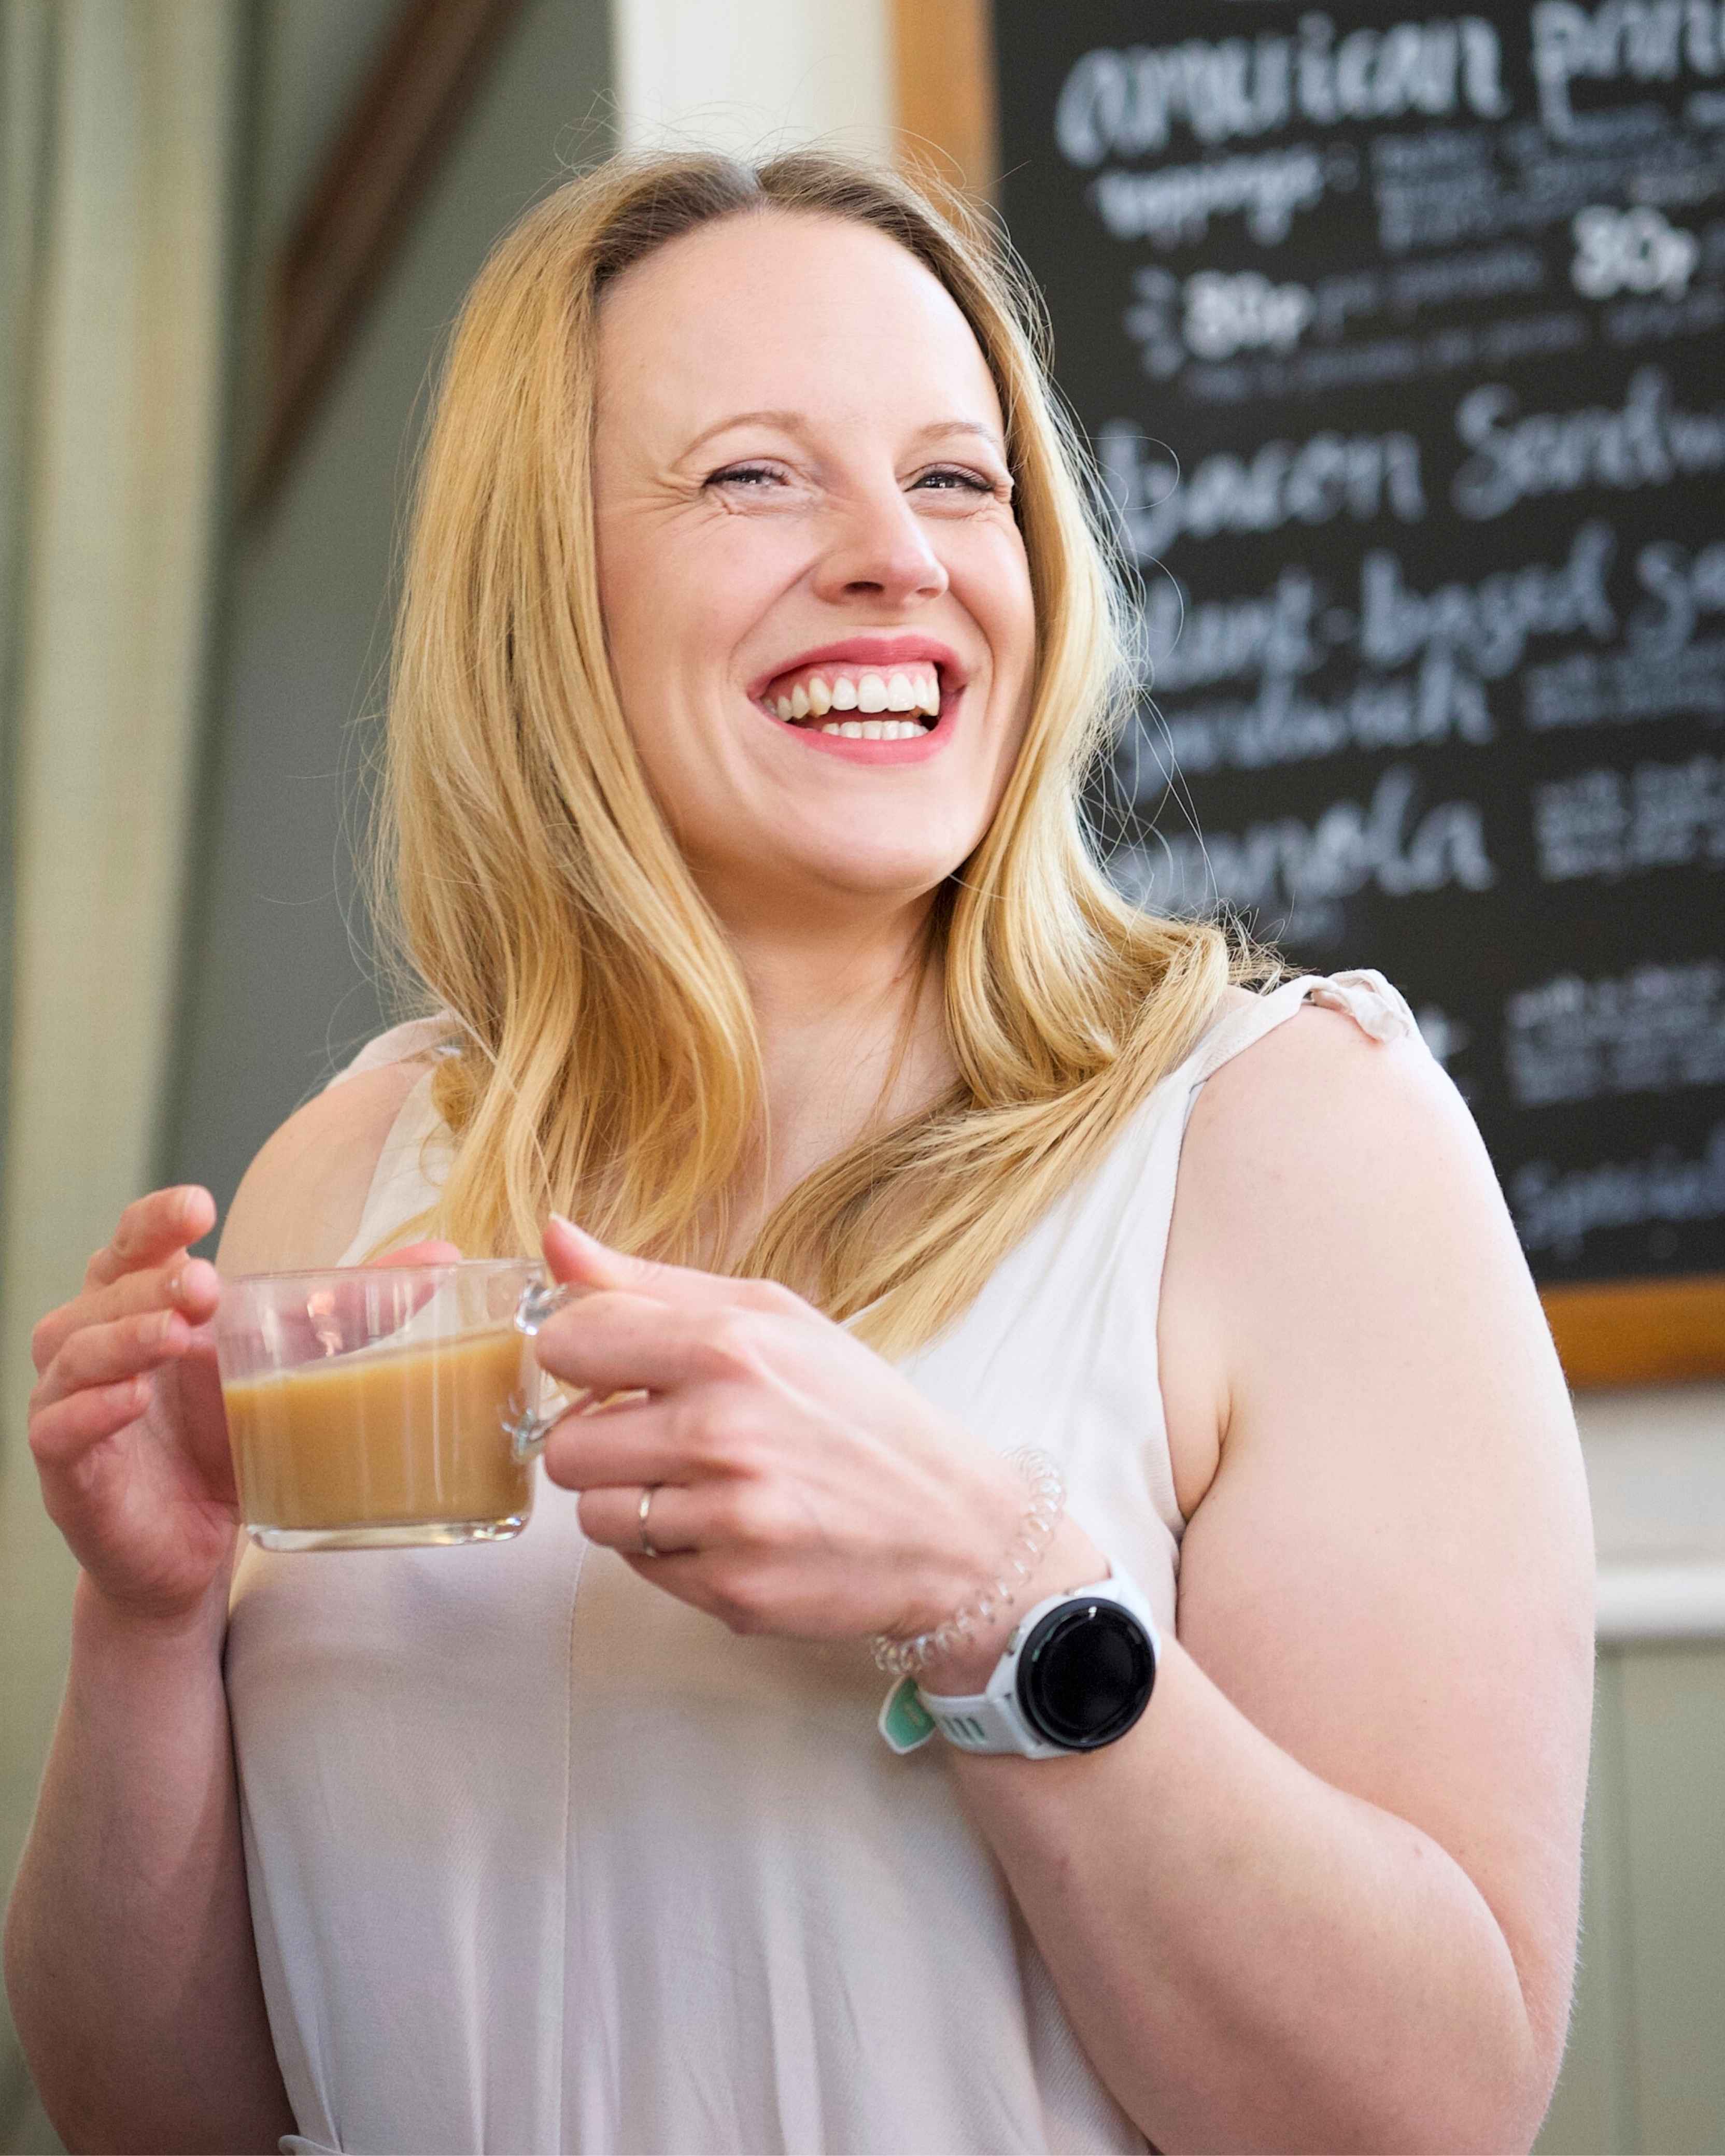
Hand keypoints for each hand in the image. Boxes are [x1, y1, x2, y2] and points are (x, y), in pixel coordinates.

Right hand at [26, 1188, 458, 1630]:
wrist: (190, 1550)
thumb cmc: (228, 1441)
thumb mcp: (289, 1369)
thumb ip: (350, 1312)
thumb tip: (443, 1256)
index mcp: (144, 1304)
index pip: (136, 1243)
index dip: (157, 1220)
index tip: (200, 1208)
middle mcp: (97, 1343)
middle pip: (106, 1289)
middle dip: (152, 1283)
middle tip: (203, 1285)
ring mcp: (71, 1403)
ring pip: (77, 1351)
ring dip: (124, 1336)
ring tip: (175, 1335)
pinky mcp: (67, 1469)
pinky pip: (60, 1427)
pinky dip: (92, 1410)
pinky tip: (130, 1398)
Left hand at [532, 1216, 1099, 1670]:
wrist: (952, 1526)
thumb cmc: (858, 1412)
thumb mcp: (773, 1318)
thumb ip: (652, 1283)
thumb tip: (554, 1239)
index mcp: (728, 1345)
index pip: (569, 1343)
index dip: (581, 1361)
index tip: (615, 1372)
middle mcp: (721, 1430)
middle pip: (566, 1446)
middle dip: (602, 1445)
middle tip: (660, 1441)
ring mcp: (726, 1517)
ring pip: (595, 1515)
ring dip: (633, 1504)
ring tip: (700, 1488)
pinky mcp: (730, 1589)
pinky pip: (640, 1567)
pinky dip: (671, 1551)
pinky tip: (728, 1529)